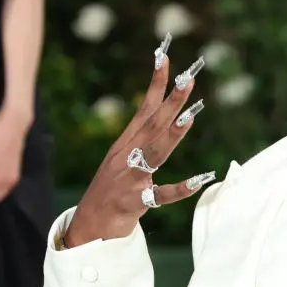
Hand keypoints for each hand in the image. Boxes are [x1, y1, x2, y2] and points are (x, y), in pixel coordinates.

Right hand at [63, 39, 213, 247]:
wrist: (88, 228)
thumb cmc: (112, 191)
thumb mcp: (124, 160)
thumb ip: (145, 140)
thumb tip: (169, 116)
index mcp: (125, 144)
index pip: (144, 109)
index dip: (156, 84)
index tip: (166, 58)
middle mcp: (127, 156)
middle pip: (153, 124)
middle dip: (172, 100)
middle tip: (189, 78)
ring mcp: (129, 179)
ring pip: (155, 152)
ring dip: (173, 133)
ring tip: (191, 115)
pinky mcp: (133, 202)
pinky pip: (161, 195)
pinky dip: (179, 188)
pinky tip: (199, 180)